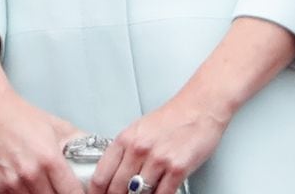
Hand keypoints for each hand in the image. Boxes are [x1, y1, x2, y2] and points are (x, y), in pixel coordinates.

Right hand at [0, 83, 87, 193]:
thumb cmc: (19, 115)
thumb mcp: (57, 126)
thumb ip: (79, 144)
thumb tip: (97, 156)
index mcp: (49, 159)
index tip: (81, 192)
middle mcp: (31, 173)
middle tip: (62, 188)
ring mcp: (13, 182)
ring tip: (46, 187)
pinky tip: (30, 188)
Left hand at [90, 93, 226, 193]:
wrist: (198, 109)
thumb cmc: (169, 120)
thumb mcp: (137, 131)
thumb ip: (124, 151)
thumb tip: (112, 174)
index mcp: (124, 140)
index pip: (100, 175)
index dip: (96, 191)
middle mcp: (138, 149)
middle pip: (117, 188)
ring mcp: (158, 160)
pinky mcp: (178, 169)